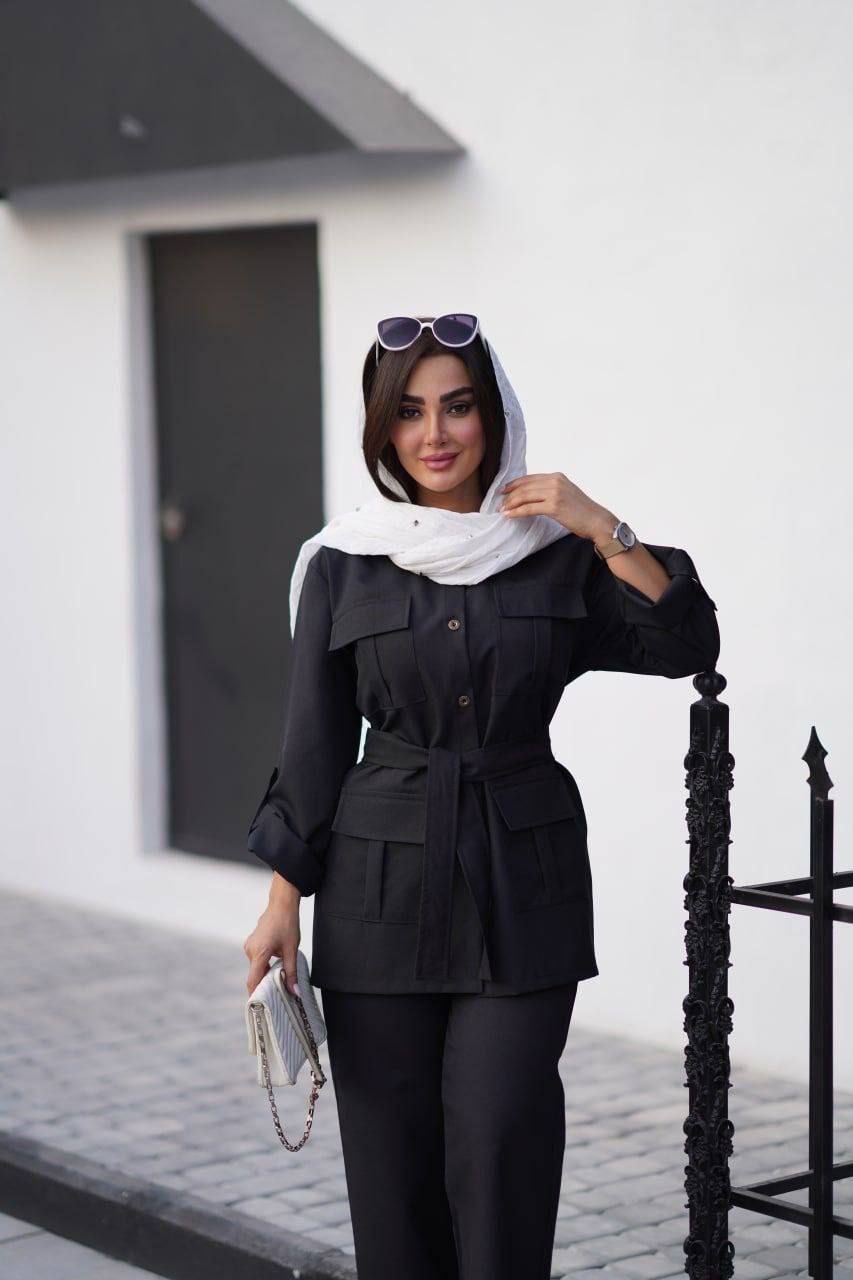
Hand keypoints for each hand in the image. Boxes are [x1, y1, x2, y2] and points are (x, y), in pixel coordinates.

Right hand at [244, 873, 301, 997]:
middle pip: (255, 975)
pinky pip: (256, 960)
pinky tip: (275, 968)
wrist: (282, 904)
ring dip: (265, 975)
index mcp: (259, 953)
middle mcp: (250, 950)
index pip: (253, 980)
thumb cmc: (287, 924)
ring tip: (279, 982)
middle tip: (276, 998)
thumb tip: (294, 992)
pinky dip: (264, 966)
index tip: (260, 1008)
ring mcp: (249, 946)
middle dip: (264, 986)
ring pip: (256, 968)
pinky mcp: (252, 943)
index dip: (256, 995)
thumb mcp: (291, 950)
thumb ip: (291, 972)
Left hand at [498, 472, 615, 542]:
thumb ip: (551, 490)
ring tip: (502, 510)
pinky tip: (509, 515)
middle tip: (500, 503)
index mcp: (557, 476)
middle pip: (525, 486)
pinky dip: (517, 512)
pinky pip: (529, 508)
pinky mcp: (554, 506)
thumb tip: (533, 495)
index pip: (530, 478)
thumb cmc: (582, 511)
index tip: (504, 491)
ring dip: (511, 504)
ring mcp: (555, 493)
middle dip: (509, 495)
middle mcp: (555, 481)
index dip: (514, 484)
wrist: (597, 520)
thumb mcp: (566, 493)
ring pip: (525, 496)